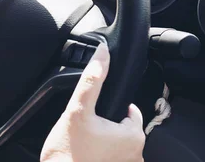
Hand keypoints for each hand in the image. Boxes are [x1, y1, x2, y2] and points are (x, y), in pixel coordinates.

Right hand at [40, 44, 144, 161]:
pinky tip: (84, 156)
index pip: (129, 110)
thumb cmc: (67, 152)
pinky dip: (99, 156)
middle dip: (103, 125)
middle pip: (121, 128)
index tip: (91, 114)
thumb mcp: (77, 109)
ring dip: (101, 142)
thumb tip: (103, 52)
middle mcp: (137, 155)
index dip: (107, 107)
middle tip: (82, 130)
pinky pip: (110, 158)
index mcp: (134, 136)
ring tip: (82, 144)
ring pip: (115, 145)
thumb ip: (92, 80)